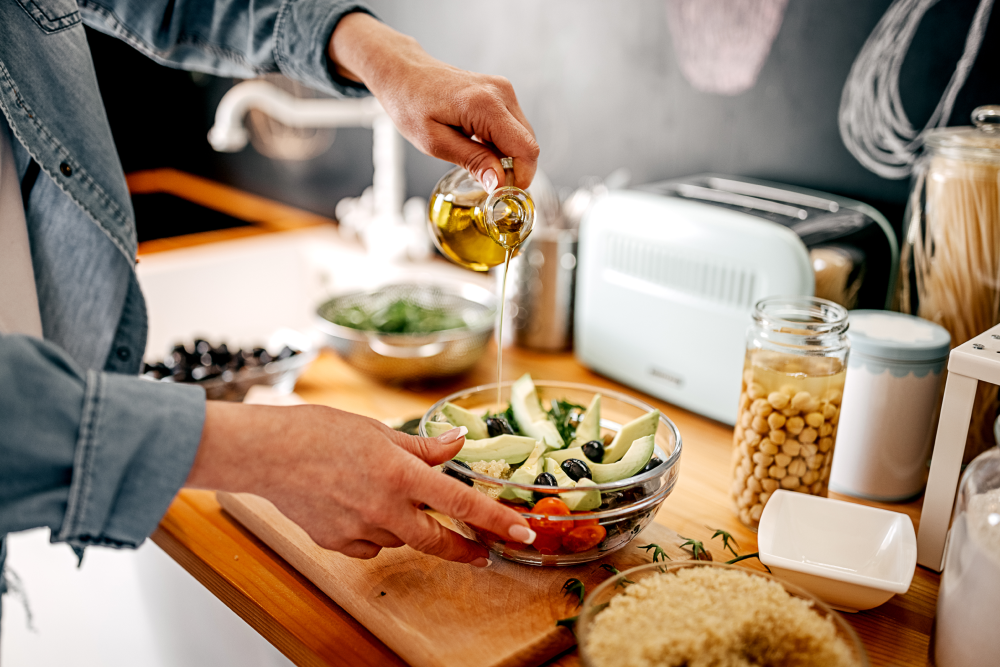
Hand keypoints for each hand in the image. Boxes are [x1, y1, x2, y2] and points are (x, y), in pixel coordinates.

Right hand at [186, 402, 535, 564]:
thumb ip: (423, 446)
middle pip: (438, 540)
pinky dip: (374, 532)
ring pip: (400, 538)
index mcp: (401, 473)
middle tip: (483, 552)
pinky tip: (356, 508)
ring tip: (381, 495)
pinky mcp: (337, 543)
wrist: (267, 453)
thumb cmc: (320, 432)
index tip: (523, 533)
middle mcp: (385, 507)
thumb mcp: (379, 430)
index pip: (461, 502)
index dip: (496, 520)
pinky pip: (370, 545)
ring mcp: (360, 529)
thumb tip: (457, 444)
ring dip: (406, 525)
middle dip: (465, 549)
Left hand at [328, 13, 538, 190]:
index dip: (520, 177)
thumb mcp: (435, 142)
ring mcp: (502, 90)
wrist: (403, 72)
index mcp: (485, 105)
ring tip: (477, 162)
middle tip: (487, 182)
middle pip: (528, 144)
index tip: (503, 193)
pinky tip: (478, 147)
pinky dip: (502, 144)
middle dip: (514, 170)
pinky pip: (512, 127)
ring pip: (522, 137)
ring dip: (507, 157)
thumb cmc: (410, 103)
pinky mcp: (500, 92)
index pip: (525, 149)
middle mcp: (501, 93)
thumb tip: (499, 182)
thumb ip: (472, 161)